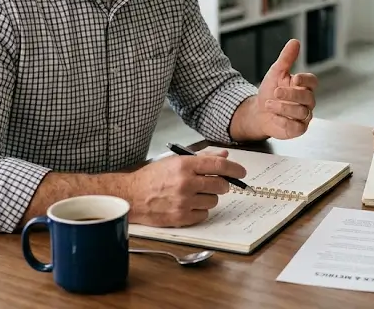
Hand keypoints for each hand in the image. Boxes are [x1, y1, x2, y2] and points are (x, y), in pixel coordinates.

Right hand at [126, 149, 245, 226]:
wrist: (132, 196)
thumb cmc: (152, 177)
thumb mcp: (175, 161)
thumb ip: (201, 158)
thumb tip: (224, 156)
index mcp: (185, 165)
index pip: (219, 166)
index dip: (235, 169)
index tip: (241, 173)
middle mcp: (186, 183)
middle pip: (221, 185)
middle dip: (223, 185)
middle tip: (216, 184)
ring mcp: (184, 202)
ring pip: (214, 201)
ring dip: (210, 198)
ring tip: (196, 194)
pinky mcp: (181, 217)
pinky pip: (204, 214)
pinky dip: (200, 210)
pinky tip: (189, 204)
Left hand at [255, 39, 317, 138]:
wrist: (259, 112)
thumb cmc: (270, 91)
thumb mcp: (276, 72)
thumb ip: (286, 59)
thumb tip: (295, 41)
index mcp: (304, 86)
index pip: (313, 82)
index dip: (305, 80)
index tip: (294, 78)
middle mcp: (307, 101)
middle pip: (308, 98)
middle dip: (291, 95)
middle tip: (276, 92)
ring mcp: (304, 116)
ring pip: (301, 112)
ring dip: (283, 107)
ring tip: (269, 104)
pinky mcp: (298, 129)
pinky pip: (296, 127)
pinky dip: (284, 121)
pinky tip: (274, 117)